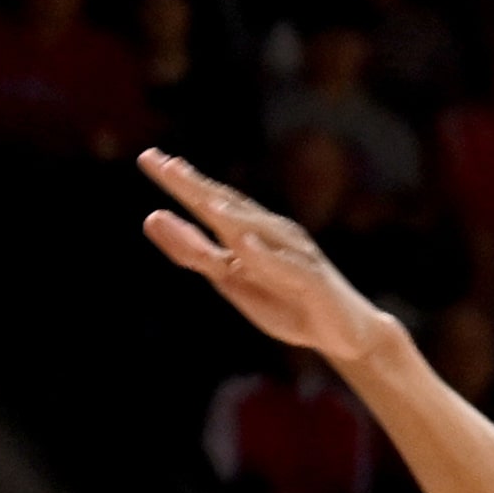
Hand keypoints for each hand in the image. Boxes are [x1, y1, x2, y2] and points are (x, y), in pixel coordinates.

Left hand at [138, 148, 394, 366]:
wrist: (343, 334)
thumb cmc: (286, 302)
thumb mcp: (229, 278)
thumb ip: (194, 251)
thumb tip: (151, 217)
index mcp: (246, 232)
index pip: (209, 202)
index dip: (181, 183)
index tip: (149, 159)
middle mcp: (271, 234)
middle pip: (231, 207)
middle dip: (201, 188)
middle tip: (167, 167)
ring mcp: (295, 255)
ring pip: (261, 231)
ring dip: (234, 216)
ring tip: (205, 203)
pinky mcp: (314, 281)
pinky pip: (288, 267)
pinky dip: (267, 256)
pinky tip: (246, 246)